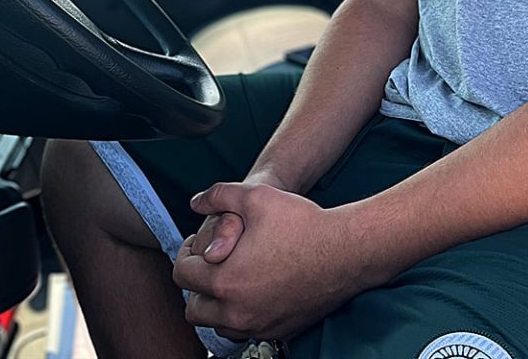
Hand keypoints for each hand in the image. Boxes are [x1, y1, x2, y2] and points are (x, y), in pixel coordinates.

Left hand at [173, 182, 367, 340]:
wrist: (346, 252)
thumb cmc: (302, 223)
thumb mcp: (257, 196)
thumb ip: (219, 195)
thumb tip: (196, 202)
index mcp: (225, 280)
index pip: (182, 275)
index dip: (185, 253)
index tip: (197, 244)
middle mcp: (237, 311)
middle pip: (194, 309)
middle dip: (196, 284)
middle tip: (211, 262)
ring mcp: (259, 326)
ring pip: (218, 325)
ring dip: (216, 304)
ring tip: (230, 276)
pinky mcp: (279, 331)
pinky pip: (246, 331)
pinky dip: (241, 315)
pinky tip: (254, 289)